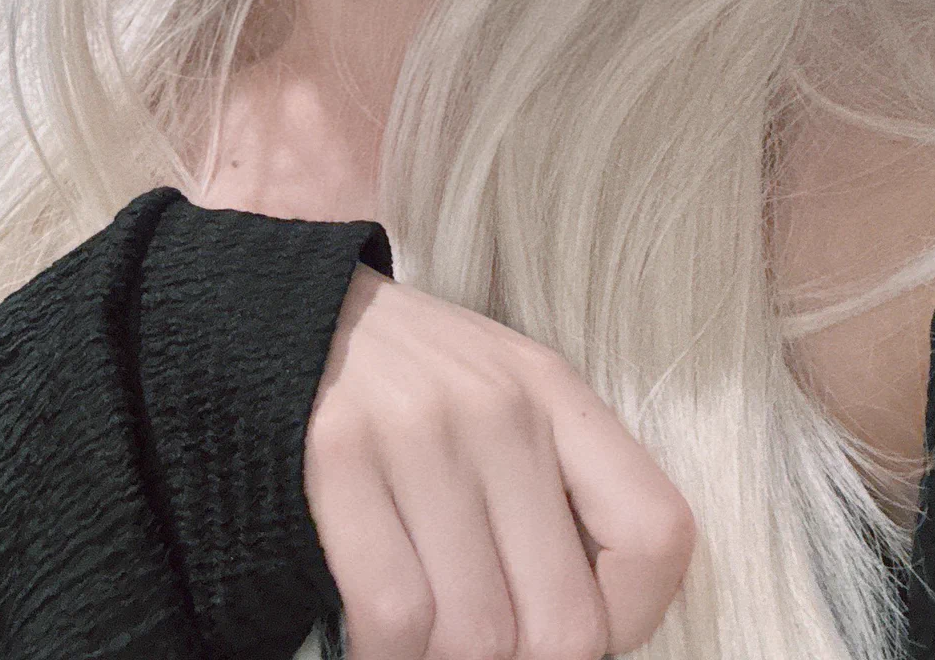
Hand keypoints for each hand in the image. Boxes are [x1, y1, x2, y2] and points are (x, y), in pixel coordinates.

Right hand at [304, 264, 696, 659]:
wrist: (279, 310)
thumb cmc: (403, 383)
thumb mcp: (502, 400)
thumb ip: (554, 492)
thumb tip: (585, 632)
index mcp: (555, 394)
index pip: (655, 535)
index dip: (631, 619)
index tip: (580, 634)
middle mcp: (500, 409)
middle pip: (563, 623)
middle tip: (480, 642)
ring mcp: (419, 430)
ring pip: (475, 634)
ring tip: (425, 638)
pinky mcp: (338, 454)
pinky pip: (393, 613)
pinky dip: (385, 656)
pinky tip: (373, 642)